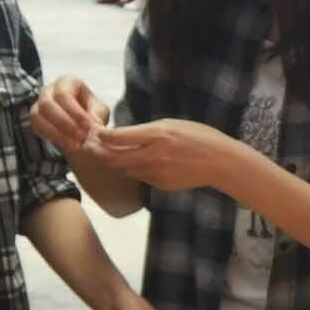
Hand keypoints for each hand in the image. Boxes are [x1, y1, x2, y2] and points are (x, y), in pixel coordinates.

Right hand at [31, 75, 108, 153]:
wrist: (83, 125)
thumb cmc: (91, 112)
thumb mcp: (99, 111)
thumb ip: (97, 115)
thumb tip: (94, 124)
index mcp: (67, 82)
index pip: (63, 94)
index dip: (74, 112)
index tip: (88, 127)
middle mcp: (49, 89)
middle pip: (46, 104)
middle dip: (64, 123)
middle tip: (81, 138)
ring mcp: (39, 103)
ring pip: (37, 116)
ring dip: (57, 132)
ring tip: (75, 144)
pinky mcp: (35, 118)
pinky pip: (36, 127)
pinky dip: (51, 137)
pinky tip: (66, 145)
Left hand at [90, 119, 237, 193]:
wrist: (221, 163)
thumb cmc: (199, 137)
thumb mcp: (171, 124)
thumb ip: (144, 131)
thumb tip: (119, 135)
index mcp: (157, 135)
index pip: (116, 137)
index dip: (99, 135)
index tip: (94, 131)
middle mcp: (153, 156)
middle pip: (112, 158)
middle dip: (96, 152)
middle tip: (89, 145)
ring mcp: (156, 173)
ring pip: (122, 170)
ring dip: (110, 162)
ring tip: (104, 153)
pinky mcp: (160, 185)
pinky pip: (138, 177)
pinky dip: (130, 170)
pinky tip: (130, 162)